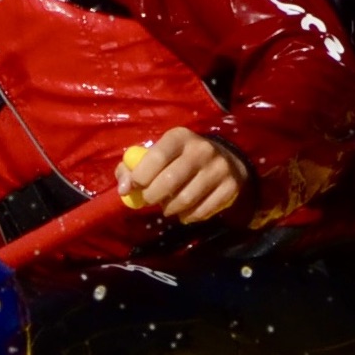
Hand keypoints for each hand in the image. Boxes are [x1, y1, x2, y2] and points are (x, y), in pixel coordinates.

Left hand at [120, 128, 249, 225]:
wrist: (227, 161)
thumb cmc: (181, 158)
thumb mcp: (160, 154)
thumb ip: (134, 167)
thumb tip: (124, 189)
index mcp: (180, 137)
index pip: (157, 157)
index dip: (141, 176)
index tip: (135, 187)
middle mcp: (202, 150)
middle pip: (171, 181)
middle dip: (153, 196)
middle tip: (150, 201)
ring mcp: (219, 169)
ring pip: (186, 199)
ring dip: (170, 209)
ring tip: (167, 207)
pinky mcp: (230, 187)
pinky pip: (203, 211)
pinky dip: (189, 217)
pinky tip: (184, 213)